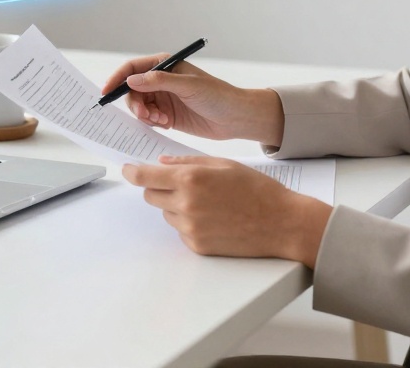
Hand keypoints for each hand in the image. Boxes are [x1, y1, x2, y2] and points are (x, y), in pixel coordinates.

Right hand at [101, 55, 283, 143]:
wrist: (236, 118)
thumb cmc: (218, 95)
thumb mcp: (189, 85)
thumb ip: (159, 81)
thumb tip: (131, 80)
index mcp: (165, 65)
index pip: (133, 68)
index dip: (117, 79)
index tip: (106, 93)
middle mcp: (161, 80)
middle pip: (132, 90)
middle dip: (135, 104)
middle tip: (146, 116)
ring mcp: (164, 98)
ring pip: (139, 106)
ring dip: (145, 115)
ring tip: (161, 120)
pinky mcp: (167, 115)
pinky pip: (149, 118)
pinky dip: (152, 122)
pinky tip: (166, 124)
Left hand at [122, 155, 332, 265]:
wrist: (282, 223)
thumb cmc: (257, 190)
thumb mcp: (223, 164)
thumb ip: (188, 163)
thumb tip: (162, 163)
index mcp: (191, 180)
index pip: (145, 177)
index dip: (132, 172)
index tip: (127, 169)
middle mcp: (186, 205)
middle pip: (151, 196)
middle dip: (160, 187)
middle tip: (183, 184)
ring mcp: (191, 228)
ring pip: (167, 213)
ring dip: (177, 206)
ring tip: (209, 202)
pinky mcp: (197, 246)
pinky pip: (181, 231)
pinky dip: (190, 223)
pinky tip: (215, 218)